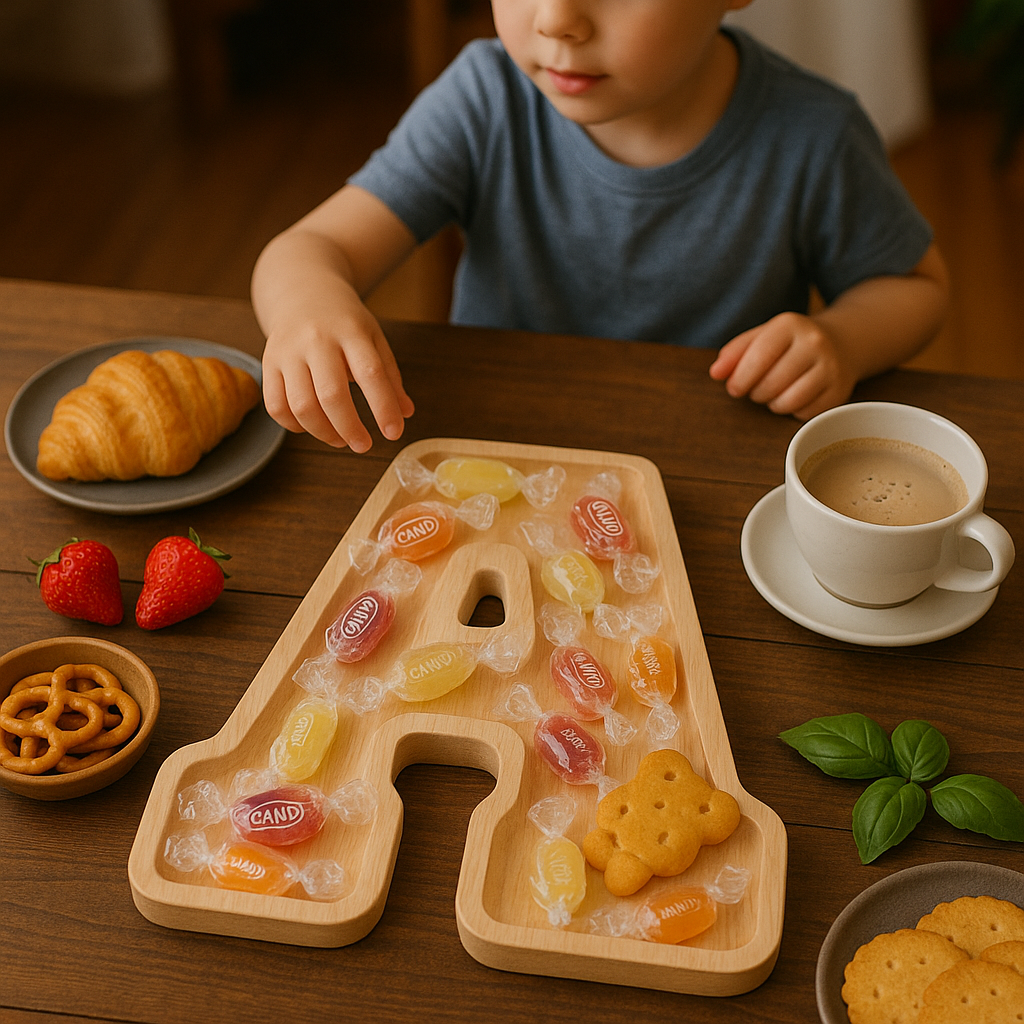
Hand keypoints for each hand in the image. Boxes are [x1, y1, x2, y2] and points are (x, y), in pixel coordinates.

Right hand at [262, 302, 414, 452]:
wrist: (302, 292)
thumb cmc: (343, 322)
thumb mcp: (374, 338)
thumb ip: (390, 376)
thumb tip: (406, 413)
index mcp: (350, 331)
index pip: (370, 373)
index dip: (383, 407)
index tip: (393, 433)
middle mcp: (316, 340)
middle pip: (331, 394)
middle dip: (350, 428)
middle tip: (364, 446)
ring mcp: (288, 352)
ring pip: (301, 405)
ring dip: (323, 432)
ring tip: (341, 439)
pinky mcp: (268, 363)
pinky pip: (276, 406)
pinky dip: (294, 426)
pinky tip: (312, 427)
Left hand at [709, 311, 856, 419]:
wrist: (841, 342)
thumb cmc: (790, 343)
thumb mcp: (762, 337)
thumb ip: (735, 353)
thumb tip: (715, 372)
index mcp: (790, 325)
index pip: (758, 358)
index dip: (740, 378)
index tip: (734, 387)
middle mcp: (815, 343)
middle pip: (770, 384)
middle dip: (756, 393)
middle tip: (757, 388)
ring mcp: (831, 367)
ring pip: (788, 402)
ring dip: (773, 404)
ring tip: (774, 392)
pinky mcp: (840, 391)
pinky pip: (805, 414)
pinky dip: (794, 411)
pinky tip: (795, 396)